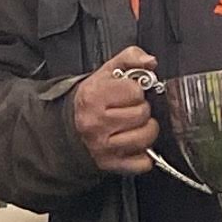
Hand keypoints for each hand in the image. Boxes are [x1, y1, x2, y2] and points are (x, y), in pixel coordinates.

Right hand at [69, 51, 159, 174]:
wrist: (72, 125)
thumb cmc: (94, 98)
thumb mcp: (108, 71)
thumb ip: (131, 57)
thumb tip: (150, 62)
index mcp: (94, 97)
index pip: (135, 91)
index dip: (136, 90)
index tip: (127, 93)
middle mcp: (95, 123)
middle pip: (142, 114)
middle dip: (141, 110)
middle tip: (129, 109)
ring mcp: (103, 146)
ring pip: (146, 138)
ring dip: (145, 131)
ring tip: (133, 125)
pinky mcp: (110, 164)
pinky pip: (143, 162)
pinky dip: (143, 155)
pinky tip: (132, 143)